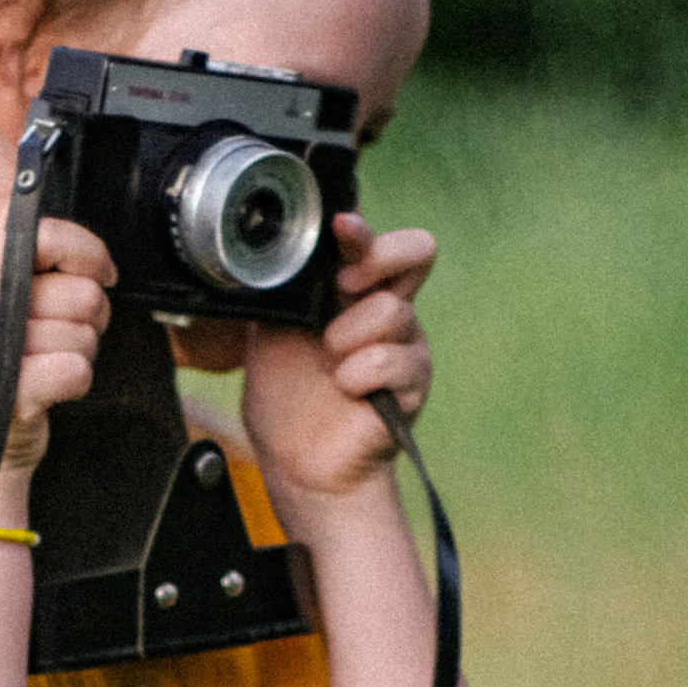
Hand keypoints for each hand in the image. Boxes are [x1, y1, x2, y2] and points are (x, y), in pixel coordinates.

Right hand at [0, 214, 112, 483]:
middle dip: (93, 317)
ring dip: (82, 354)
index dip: (87, 249)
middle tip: (68, 335)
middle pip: (82, 291)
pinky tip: (52, 390)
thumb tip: (85, 248)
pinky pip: (77, 370)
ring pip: (84, 334)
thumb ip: (26, 266)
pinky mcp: (7, 390)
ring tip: (49, 366)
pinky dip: (78, 384)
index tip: (102, 272)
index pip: (44, 231)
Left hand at [236, 216, 436, 515]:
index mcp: (352, 289)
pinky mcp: (414, 382)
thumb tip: (277, 248)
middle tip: (342, 288)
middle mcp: (385, 308)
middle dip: (378, 259)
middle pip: (418, 250)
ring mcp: (405, 343)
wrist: (297, 459)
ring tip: (327, 365)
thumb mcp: (269, 331)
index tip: (339, 227)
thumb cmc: (287, 395)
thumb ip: (283, 289)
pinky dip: (358, 374)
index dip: (360, 227)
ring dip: (346, 337)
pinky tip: (344, 388)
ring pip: (392, 310)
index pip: (372, 240)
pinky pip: (392, 359)